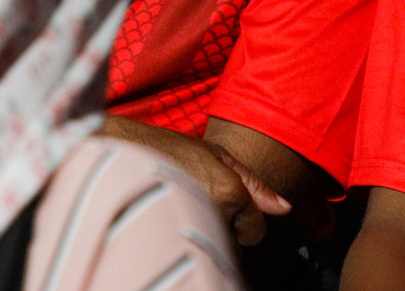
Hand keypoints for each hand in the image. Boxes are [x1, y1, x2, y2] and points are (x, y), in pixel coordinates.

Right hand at [101, 115, 290, 245]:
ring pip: (216, 251)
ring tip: (187, 210)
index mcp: (229, 192)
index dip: (245, 221)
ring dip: (209, 235)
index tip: (226, 206)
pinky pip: (194, 253)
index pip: (256, 232)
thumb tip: (285, 208)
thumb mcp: (217, 155)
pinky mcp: (169, 240)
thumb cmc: (170, 151)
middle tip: (203, 204)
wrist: (118, 157)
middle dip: (227, 229)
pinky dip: (189, 242)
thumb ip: (254, 183)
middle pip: (237, 245)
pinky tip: (175, 223)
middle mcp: (213, 215)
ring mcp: (190, 229)